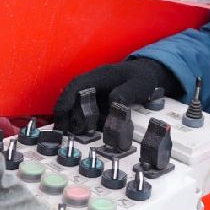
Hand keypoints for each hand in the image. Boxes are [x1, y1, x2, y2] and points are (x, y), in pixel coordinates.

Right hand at [53, 59, 180, 131]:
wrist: (147, 73)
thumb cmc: (142, 78)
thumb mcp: (139, 84)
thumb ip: (125, 94)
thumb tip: (113, 106)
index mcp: (100, 76)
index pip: (76, 86)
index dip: (66, 99)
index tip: (61, 114)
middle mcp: (92, 83)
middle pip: (71, 97)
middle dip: (65, 114)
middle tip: (62, 132)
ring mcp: (94, 92)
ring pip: (76, 105)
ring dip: (72, 119)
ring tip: (69, 135)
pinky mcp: (97, 101)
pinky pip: (85, 111)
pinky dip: (83, 122)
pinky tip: (84, 133)